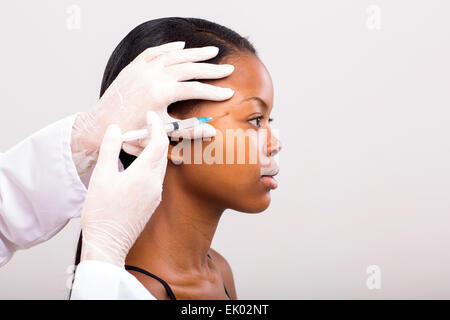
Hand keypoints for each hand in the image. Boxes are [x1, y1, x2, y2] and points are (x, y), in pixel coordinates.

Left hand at [71, 41, 233, 174]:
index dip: (214, 92)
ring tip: (212, 51)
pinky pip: (155, 52)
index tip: (229, 93)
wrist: (101, 125)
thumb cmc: (130, 132)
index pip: (196, 89)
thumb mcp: (161, 133)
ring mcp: (143, 69)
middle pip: (190, 68)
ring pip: (175, 56)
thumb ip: (188, 130)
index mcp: (162, 93)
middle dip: (211, 69)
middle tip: (228, 68)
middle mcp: (154, 76)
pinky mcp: (134, 67)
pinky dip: (169, 48)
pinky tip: (181, 46)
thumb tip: (212, 131)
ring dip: (195, 53)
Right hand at [80, 111, 167, 266]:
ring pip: (159, 165)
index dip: (156, 125)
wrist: (108, 244)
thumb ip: (110, 149)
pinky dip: (148, 165)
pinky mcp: (152, 203)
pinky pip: (155, 177)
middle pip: (162, 152)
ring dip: (150, 151)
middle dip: (152, 136)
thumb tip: (116, 129)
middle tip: (137, 129)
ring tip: (130, 146)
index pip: (159, 141)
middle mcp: (155, 183)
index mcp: (145, 174)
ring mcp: (155, 194)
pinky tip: (132, 166)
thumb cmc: (102, 212)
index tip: (149, 115)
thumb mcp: (102, 176)